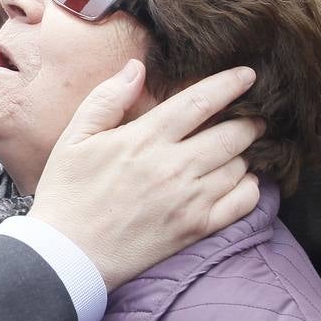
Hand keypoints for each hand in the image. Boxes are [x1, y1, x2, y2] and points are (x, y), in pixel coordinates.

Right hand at [29, 59, 260, 292]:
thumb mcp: (74, 137)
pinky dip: (250, 186)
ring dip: (246, 151)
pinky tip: (242, 179)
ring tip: (242, 146)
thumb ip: (107, 98)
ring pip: (240, 166)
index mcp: (144, 138)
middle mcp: (174, 166)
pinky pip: (242, 203)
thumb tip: (136, 67)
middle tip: (254, 115)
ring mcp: (189, 200)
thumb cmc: (67, 191)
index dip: (229, 84)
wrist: (68, 252)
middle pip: (231, 133)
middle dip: (249, 119)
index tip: (248, 74)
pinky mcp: (196, 228)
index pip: (199, 102)